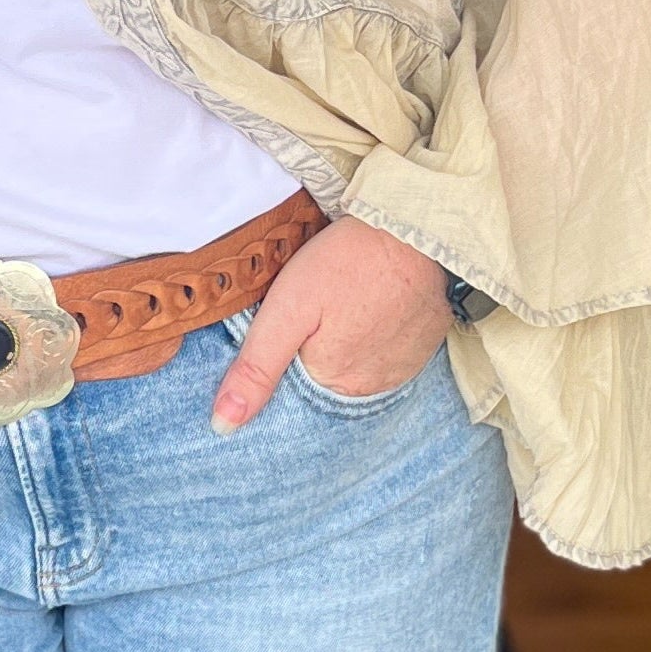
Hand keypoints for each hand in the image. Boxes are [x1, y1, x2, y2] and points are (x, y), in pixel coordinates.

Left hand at [212, 214, 447, 430]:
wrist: (413, 225)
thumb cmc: (346, 262)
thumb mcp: (287, 309)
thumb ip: (256, 368)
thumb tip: (224, 425)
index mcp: (334, 385)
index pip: (292, 390)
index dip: (281, 358)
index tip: (286, 326)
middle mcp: (373, 389)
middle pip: (324, 378)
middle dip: (312, 350)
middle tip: (318, 306)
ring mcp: (405, 366)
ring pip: (357, 364)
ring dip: (345, 342)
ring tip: (341, 303)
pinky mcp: (426, 342)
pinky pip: (388, 350)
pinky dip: (375, 333)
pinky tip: (368, 304)